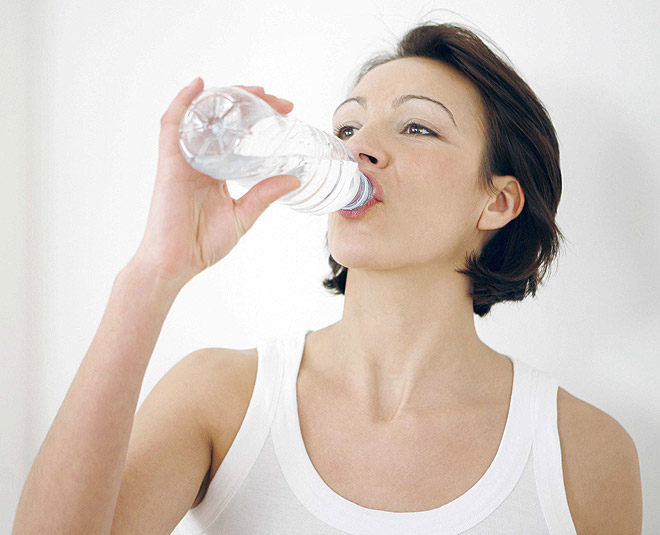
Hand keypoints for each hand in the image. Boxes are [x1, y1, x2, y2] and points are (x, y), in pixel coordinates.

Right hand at [130, 79, 300, 286]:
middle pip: (223, 120)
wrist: (176, 263)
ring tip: (253, 91)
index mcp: (216, 170)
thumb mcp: (243, 215)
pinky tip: (199, 85)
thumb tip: (294, 179)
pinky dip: (183, 102)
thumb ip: (265, 194)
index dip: (261, 118)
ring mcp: (184, 159)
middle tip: (278, 101)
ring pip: (202, 116)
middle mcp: (200, 159)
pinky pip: (172, 125)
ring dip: (226, 98)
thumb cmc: (202, 243)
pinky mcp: (169, 163)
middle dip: (250, 104)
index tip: (286, 112)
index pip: (239, 135)